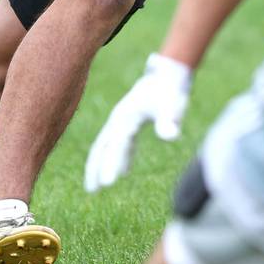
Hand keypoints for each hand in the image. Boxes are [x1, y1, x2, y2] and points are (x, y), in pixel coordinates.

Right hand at [84, 53, 191, 192]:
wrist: (169, 73)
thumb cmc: (170, 90)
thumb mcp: (172, 105)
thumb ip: (169, 121)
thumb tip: (170, 137)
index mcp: (126, 116)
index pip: (116, 144)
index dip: (111, 164)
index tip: (107, 185)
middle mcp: (120, 118)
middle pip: (103, 145)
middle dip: (95, 167)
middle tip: (91, 190)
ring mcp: (123, 119)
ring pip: (108, 145)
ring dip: (102, 164)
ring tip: (98, 187)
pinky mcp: (131, 120)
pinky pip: (121, 142)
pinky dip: (119, 156)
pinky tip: (124, 172)